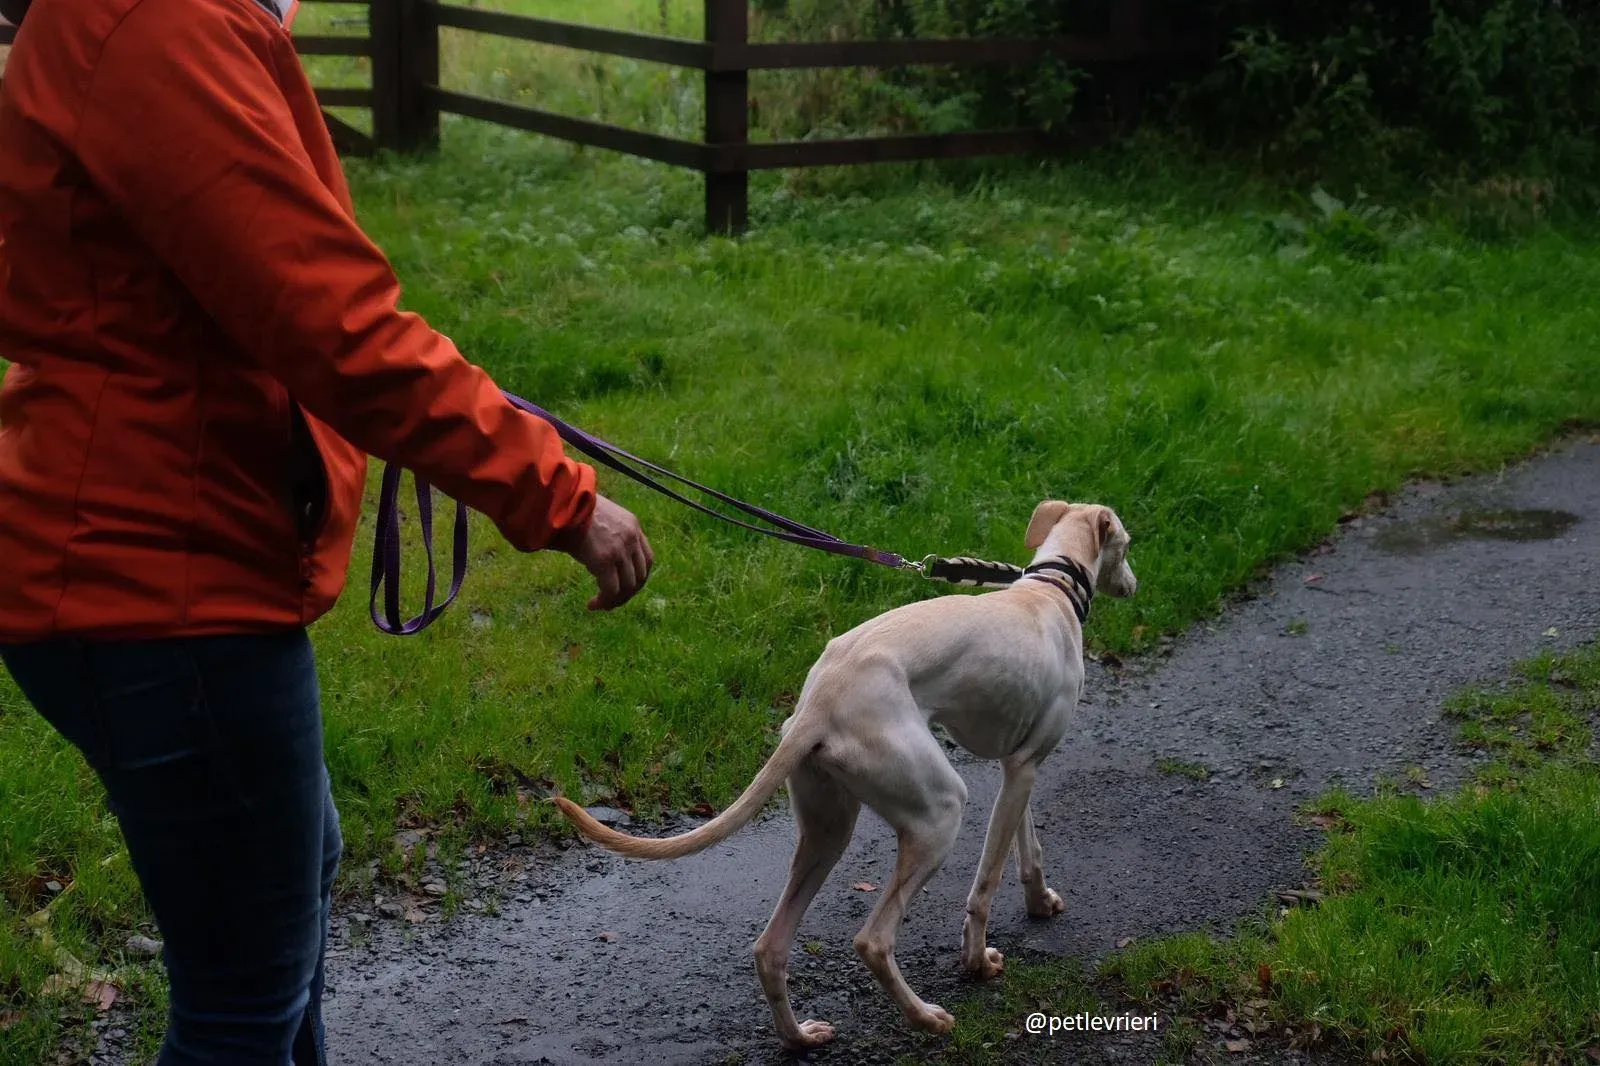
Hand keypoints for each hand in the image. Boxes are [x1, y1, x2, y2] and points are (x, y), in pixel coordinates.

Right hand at [563, 495, 652, 610]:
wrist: (560, 501)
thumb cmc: (572, 508)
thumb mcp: (601, 516)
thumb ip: (610, 533)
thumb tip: (604, 557)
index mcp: (633, 525)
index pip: (647, 559)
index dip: (638, 578)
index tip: (626, 587)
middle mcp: (631, 537)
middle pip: (640, 575)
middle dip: (628, 593)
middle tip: (612, 601)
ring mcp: (619, 549)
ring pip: (627, 586)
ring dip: (616, 600)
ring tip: (601, 605)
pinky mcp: (603, 560)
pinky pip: (611, 590)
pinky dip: (604, 601)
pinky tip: (592, 605)